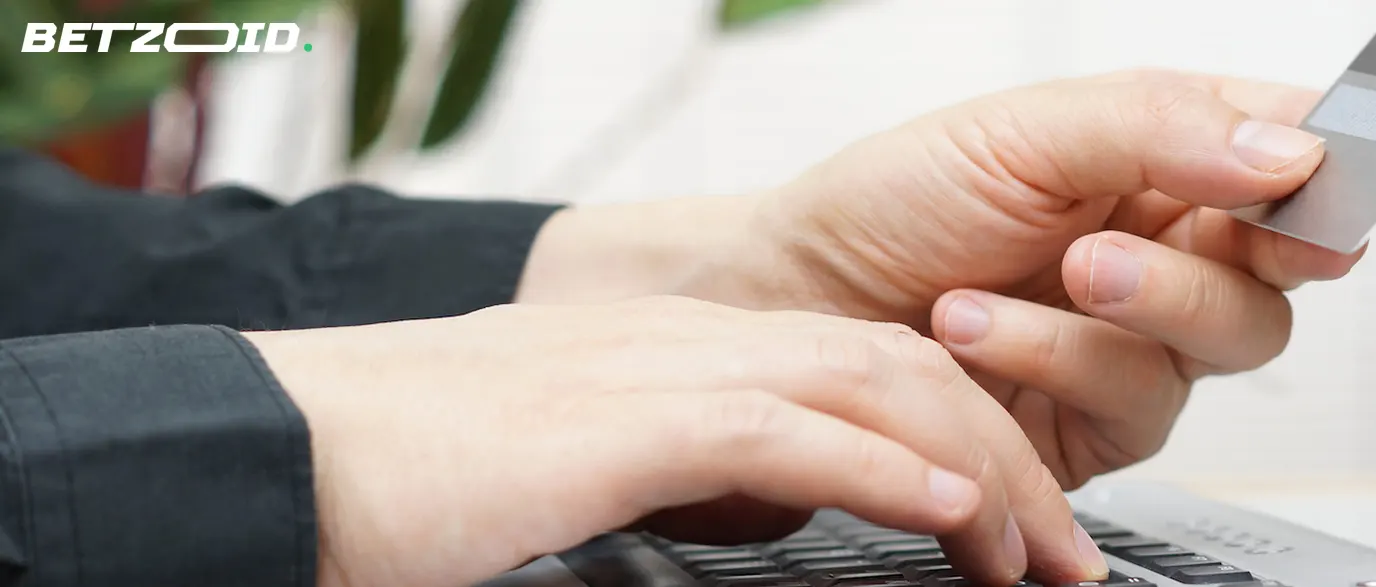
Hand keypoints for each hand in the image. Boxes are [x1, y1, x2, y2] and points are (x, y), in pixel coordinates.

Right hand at [244, 297, 1104, 586]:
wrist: (288, 448)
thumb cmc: (423, 478)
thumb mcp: (588, 471)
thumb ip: (689, 476)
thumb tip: (776, 516)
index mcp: (687, 352)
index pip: (867, 367)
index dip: (964, 435)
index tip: (1018, 524)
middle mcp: (691, 343)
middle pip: (898, 370)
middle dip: (1004, 458)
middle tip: (1066, 554)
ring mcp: (659, 372)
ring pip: (868, 389)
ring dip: (976, 471)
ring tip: (1037, 551)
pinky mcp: (621, 422)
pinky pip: (786, 434)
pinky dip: (885, 471)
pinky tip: (951, 515)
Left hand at [516, 70, 1364, 578]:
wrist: (786, 305)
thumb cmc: (891, 204)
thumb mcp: (1017, 134)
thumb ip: (1159, 128)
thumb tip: (1291, 150)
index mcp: (1167, 156)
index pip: (1293, 151)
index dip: (1330, 166)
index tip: (1317, 181)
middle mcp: (1169, 247)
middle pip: (1283, 269)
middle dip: (1200, 268)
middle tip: (1107, 256)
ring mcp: (1139, 339)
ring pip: (1223, 345)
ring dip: (1109, 321)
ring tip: (985, 299)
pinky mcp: (1099, 421)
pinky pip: (1139, 405)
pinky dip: (1053, 366)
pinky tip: (973, 339)